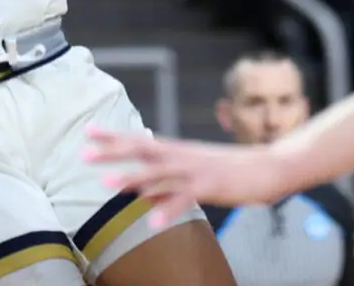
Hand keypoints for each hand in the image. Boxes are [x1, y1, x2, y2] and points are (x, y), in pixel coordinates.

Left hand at [85, 128, 293, 226]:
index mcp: (179, 150)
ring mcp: (196, 169)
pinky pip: (185, 198)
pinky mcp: (211, 185)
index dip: (114, 136)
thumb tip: (142, 193)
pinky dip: (168, 208)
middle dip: (113, 151)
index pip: (140, 140)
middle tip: (84, 153)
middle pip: (143, 150)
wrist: (269, 167)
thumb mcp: (195, 175)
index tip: (88, 132)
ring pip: (159, 172)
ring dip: (132, 178)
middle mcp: (183, 155)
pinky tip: (152, 220)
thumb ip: (167, 184)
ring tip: (107, 185)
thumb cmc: (232, 171)